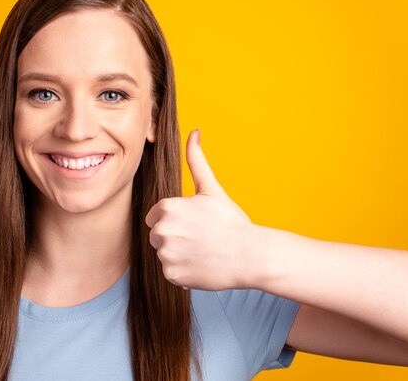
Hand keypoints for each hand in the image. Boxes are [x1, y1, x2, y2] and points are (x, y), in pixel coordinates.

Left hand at [145, 129, 256, 290]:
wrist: (250, 255)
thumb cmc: (231, 220)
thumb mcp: (211, 189)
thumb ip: (197, 161)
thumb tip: (194, 132)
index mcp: (167, 208)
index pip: (156, 216)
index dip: (176, 219)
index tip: (195, 223)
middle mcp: (162, 231)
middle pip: (158, 236)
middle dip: (175, 237)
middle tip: (201, 238)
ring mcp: (166, 255)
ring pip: (164, 254)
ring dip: (179, 255)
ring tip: (203, 252)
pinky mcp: (172, 276)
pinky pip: (171, 273)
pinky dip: (183, 272)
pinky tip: (202, 265)